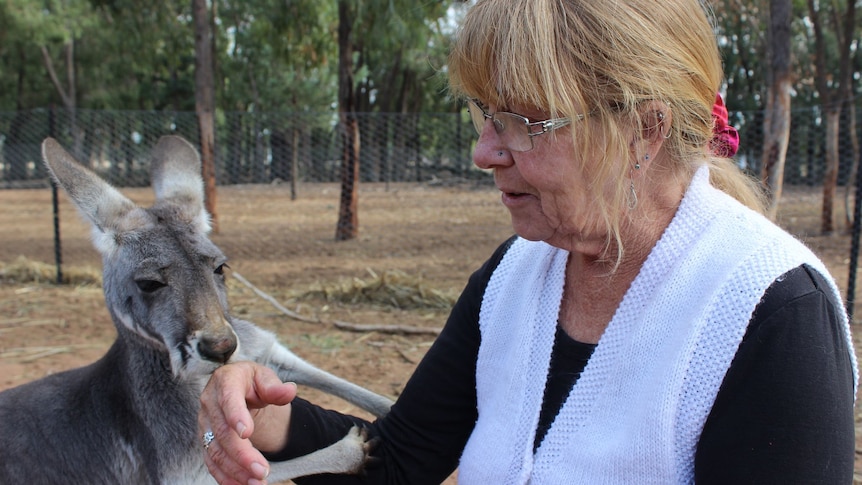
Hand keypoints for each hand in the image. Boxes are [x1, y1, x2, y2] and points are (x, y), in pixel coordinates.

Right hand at [199, 361, 295, 484]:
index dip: (236, 416)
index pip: (228, 398)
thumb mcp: (265, 378)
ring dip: (235, 470)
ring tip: (257, 483)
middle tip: (262, 471)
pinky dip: (225, 477)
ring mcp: (205, 424)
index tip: (247, 433)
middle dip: (242, 454)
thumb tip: (289, 391)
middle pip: (222, 432)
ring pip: (215, 452)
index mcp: (225, 381)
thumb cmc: (253, 382)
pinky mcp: (206, 441)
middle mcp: (210, 403)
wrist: (238, 390)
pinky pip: (212, 463)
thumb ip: (275, 387)